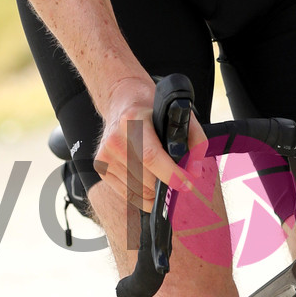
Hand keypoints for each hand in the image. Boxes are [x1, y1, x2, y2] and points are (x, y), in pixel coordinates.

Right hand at [92, 77, 205, 206]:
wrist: (122, 101)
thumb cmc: (152, 110)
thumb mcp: (177, 115)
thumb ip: (194, 140)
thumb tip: (194, 171)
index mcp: (132, 121)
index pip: (151, 155)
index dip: (171, 174)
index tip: (187, 184)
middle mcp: (115, 139)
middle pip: (146, 178)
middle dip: (167, 185)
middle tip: (179, 182)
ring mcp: (105, 154)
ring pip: (138, 190)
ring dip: (156, 192)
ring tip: (163, 180)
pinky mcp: (101, 166)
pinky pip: (127, 193)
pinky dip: (143, 195)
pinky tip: (150, 185)